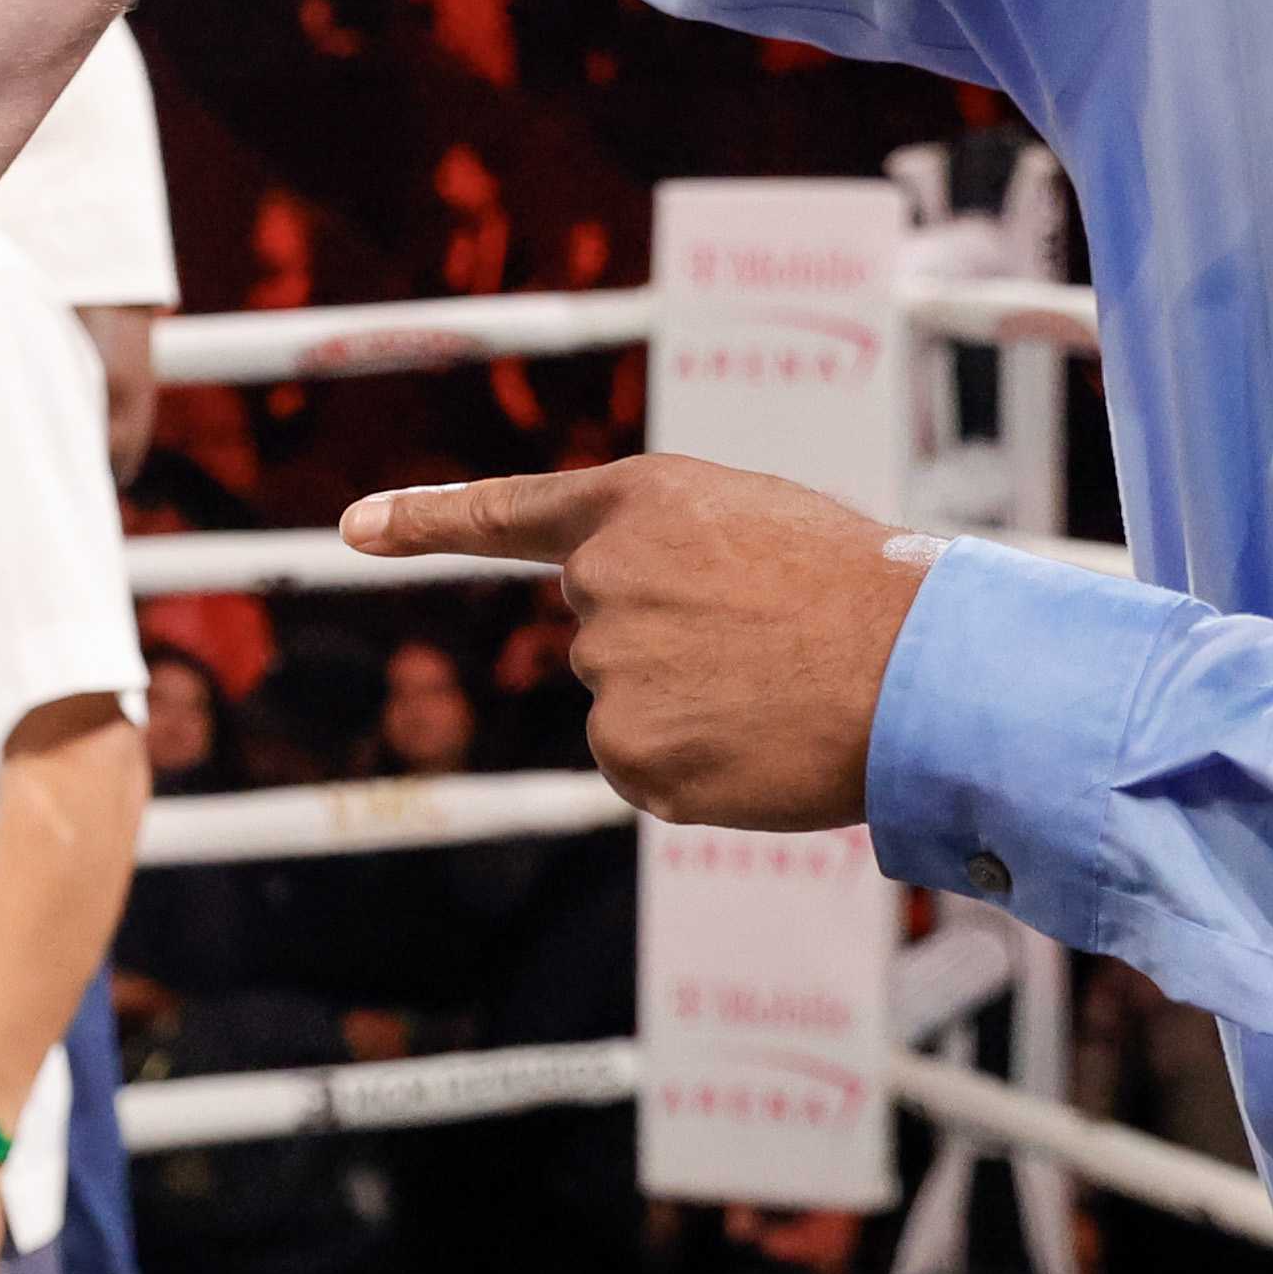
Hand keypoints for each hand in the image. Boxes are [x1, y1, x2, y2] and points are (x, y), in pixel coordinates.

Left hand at [344, 457, 942, 833]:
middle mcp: (601, 580)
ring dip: (694, 709)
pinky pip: (648, 769)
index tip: (352, 530)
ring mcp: (607, 670)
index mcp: (638, 502)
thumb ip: (676, 555)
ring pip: (630, 703)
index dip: (427, 521)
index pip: (510, 512)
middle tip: (769, 645)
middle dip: (674, 647)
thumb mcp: (758, 526)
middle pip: (606, 634)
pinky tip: (759, 748)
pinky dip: (699, 771)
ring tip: (779, 692)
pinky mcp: (628, 754)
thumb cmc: (864, 594)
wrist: (920, 672)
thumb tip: (639, 632)